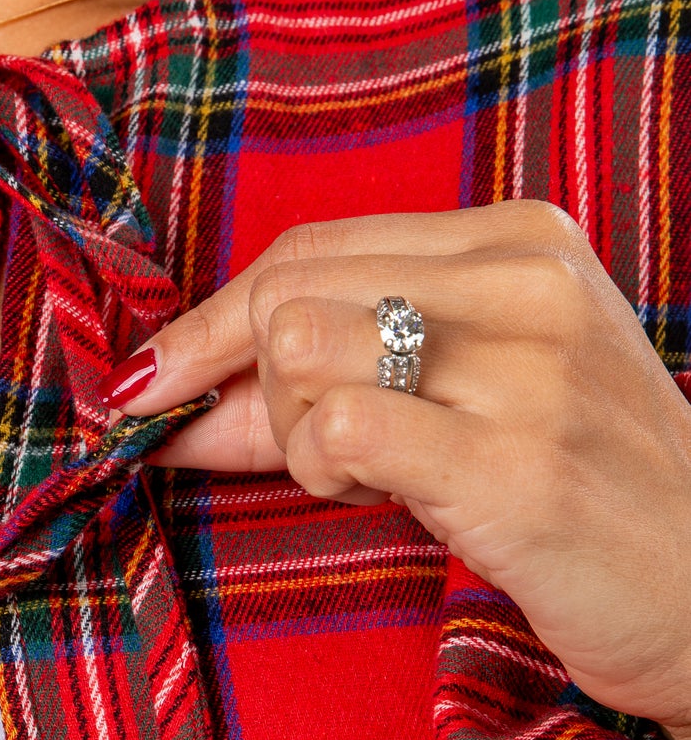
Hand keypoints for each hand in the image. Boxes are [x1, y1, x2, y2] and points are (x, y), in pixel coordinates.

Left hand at [107, 202, 690, 739]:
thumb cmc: (582, 498)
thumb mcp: (473, 397)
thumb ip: (335, 373)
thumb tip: (167, 387)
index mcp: (521, 241)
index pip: (312, 246)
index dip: (213, 320)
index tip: (157, 382)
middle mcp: (527, 285)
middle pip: (289, 287)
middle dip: (245, 382)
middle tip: (301, 454)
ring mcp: (525, 371)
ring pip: (299, 345)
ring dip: (291, 431)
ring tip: (361, 477)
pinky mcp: (512, 464)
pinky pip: (339, 426)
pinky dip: (319, 469)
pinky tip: (377, 498)